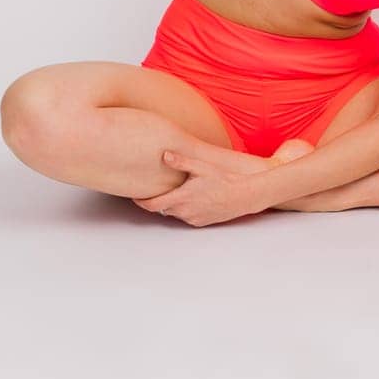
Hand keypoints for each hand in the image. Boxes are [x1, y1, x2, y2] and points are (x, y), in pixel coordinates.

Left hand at [131, 150, 260, 226]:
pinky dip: (184, 209)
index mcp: (182, 198)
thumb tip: (164, 155)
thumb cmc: (223, 180)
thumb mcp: (202, 167)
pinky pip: (186, 217)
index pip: (153, 205)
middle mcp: (185, 212)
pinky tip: (193, 198)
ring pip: (174, 213)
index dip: (141, 202)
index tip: (134, 197)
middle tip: (157, 188)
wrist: (243, 195)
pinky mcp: (201, 223)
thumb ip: (181, 162)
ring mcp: (193, 219)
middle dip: (158, 200)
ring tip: (178, 191)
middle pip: (162, 209)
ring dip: (172, 204)